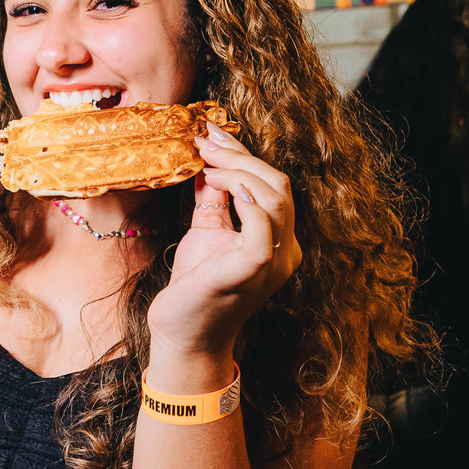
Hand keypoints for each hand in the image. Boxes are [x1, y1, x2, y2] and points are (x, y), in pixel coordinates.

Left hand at [146, 125, 301, 358]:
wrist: (184, 334)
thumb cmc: (196, 287)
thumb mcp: (206, 231)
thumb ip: (214, 199)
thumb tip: (209, 161)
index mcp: (278, 240)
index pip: (273, 186)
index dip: (244, 154)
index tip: (211, 133)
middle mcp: (284, 251)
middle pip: (278, 186)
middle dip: (240, 156)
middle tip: (204, 141)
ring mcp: (272, 262)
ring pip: (274, 199)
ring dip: (238, 171)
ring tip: (207, 162)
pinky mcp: (252, 271)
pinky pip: (263, 229)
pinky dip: (247, 201)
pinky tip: (222, 184)